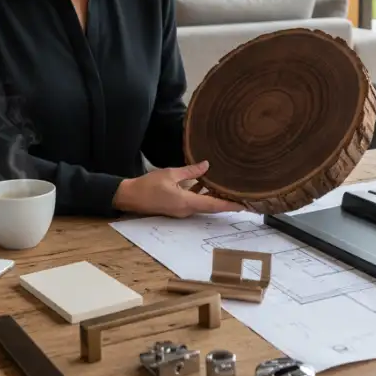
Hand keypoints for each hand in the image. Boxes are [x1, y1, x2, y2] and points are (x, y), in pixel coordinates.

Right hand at [113, 160, 242, 217]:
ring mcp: (182, 210)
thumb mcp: (170, 173)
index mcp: (187, 202)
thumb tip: (207, 165)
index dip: (230, 205)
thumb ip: (190, 171)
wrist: (130, 197)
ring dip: (216, 198)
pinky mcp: (178, 207)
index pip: (214, 205)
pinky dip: (204, 196)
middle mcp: (187, 210)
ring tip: (229, 188)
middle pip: (212, 206)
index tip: (245, 205)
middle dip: (227, 202)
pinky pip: (196, 203)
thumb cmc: (148, 185)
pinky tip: (208, 185)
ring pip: (204, 205)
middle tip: (243, 196)